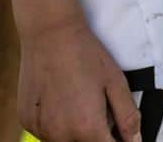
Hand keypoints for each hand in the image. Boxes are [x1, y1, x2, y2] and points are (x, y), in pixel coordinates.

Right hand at [18, 20, 140, 141]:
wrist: (50, 33)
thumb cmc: (86, 54)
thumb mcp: (115, 82)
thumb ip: (127, 117)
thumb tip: (135, 141)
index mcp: (87, 128)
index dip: (116, 141)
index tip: (117, 131)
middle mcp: (61, 136)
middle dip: (96, 136)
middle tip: (98, 109)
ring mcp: (41, 131)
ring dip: (75, 133)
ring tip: (79, 101)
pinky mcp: (27, 123)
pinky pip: (47, 134)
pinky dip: (57, 125)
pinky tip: (61, 100)